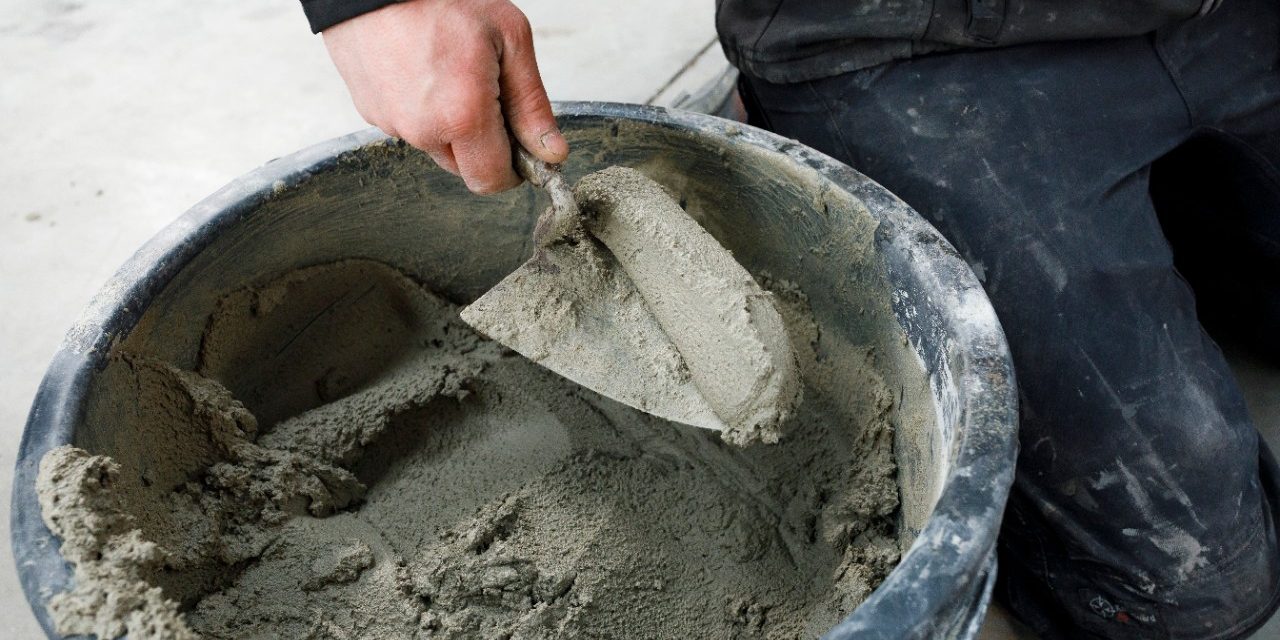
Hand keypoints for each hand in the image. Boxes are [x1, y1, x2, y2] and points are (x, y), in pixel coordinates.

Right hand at [322, 0, 567, 193]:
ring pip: (436, 147)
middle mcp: (423, 130)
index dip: (512, 169)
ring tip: (452, 75)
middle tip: (487, 94)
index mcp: (462, 116)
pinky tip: (425, 72)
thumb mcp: (508, 38)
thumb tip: (551, 154)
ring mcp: (392, 123)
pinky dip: (422, 111)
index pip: (492, 180)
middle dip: (483, 143)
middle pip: (465, 167)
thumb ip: (532, 105)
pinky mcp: (371, 113)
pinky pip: (408, 126)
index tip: (519, 145)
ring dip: (451, 126)